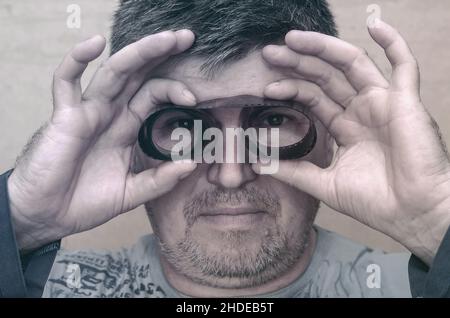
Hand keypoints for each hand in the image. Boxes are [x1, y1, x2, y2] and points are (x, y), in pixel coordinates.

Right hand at [8, 30, 197, 250]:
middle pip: (139, 74)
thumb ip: (160, 180)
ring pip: (114, 72)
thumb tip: (192, 164)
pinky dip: (76, 60)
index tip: (195, 98)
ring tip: (166, 39)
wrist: (49, 216)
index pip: (154, 94)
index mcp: (127, 127)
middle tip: (187, 38)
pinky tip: (95, 43)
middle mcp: (110, 113)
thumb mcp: (132, 192)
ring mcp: (88, 111)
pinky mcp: (65, 117)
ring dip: (140, 52)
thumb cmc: (86, 202)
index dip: (175, 89)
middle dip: (162, 54)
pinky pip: (66, 81)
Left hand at [254, 19, 449, 263]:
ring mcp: (383, 103)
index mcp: (345, 127)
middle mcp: (362, 111)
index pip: (313, 98)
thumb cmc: (375, 202)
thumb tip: (261, 163)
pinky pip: (404, 64)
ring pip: (351, 64)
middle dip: (297, 63)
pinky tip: (375, 24)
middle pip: (325, 77)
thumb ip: (295, 171)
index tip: (266, 88)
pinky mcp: (406, 101)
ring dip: (323, 48)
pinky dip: (393, 42)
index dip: (290, 89)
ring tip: (293, 39)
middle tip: (270, 53)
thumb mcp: (325, 184)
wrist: (412, 215)